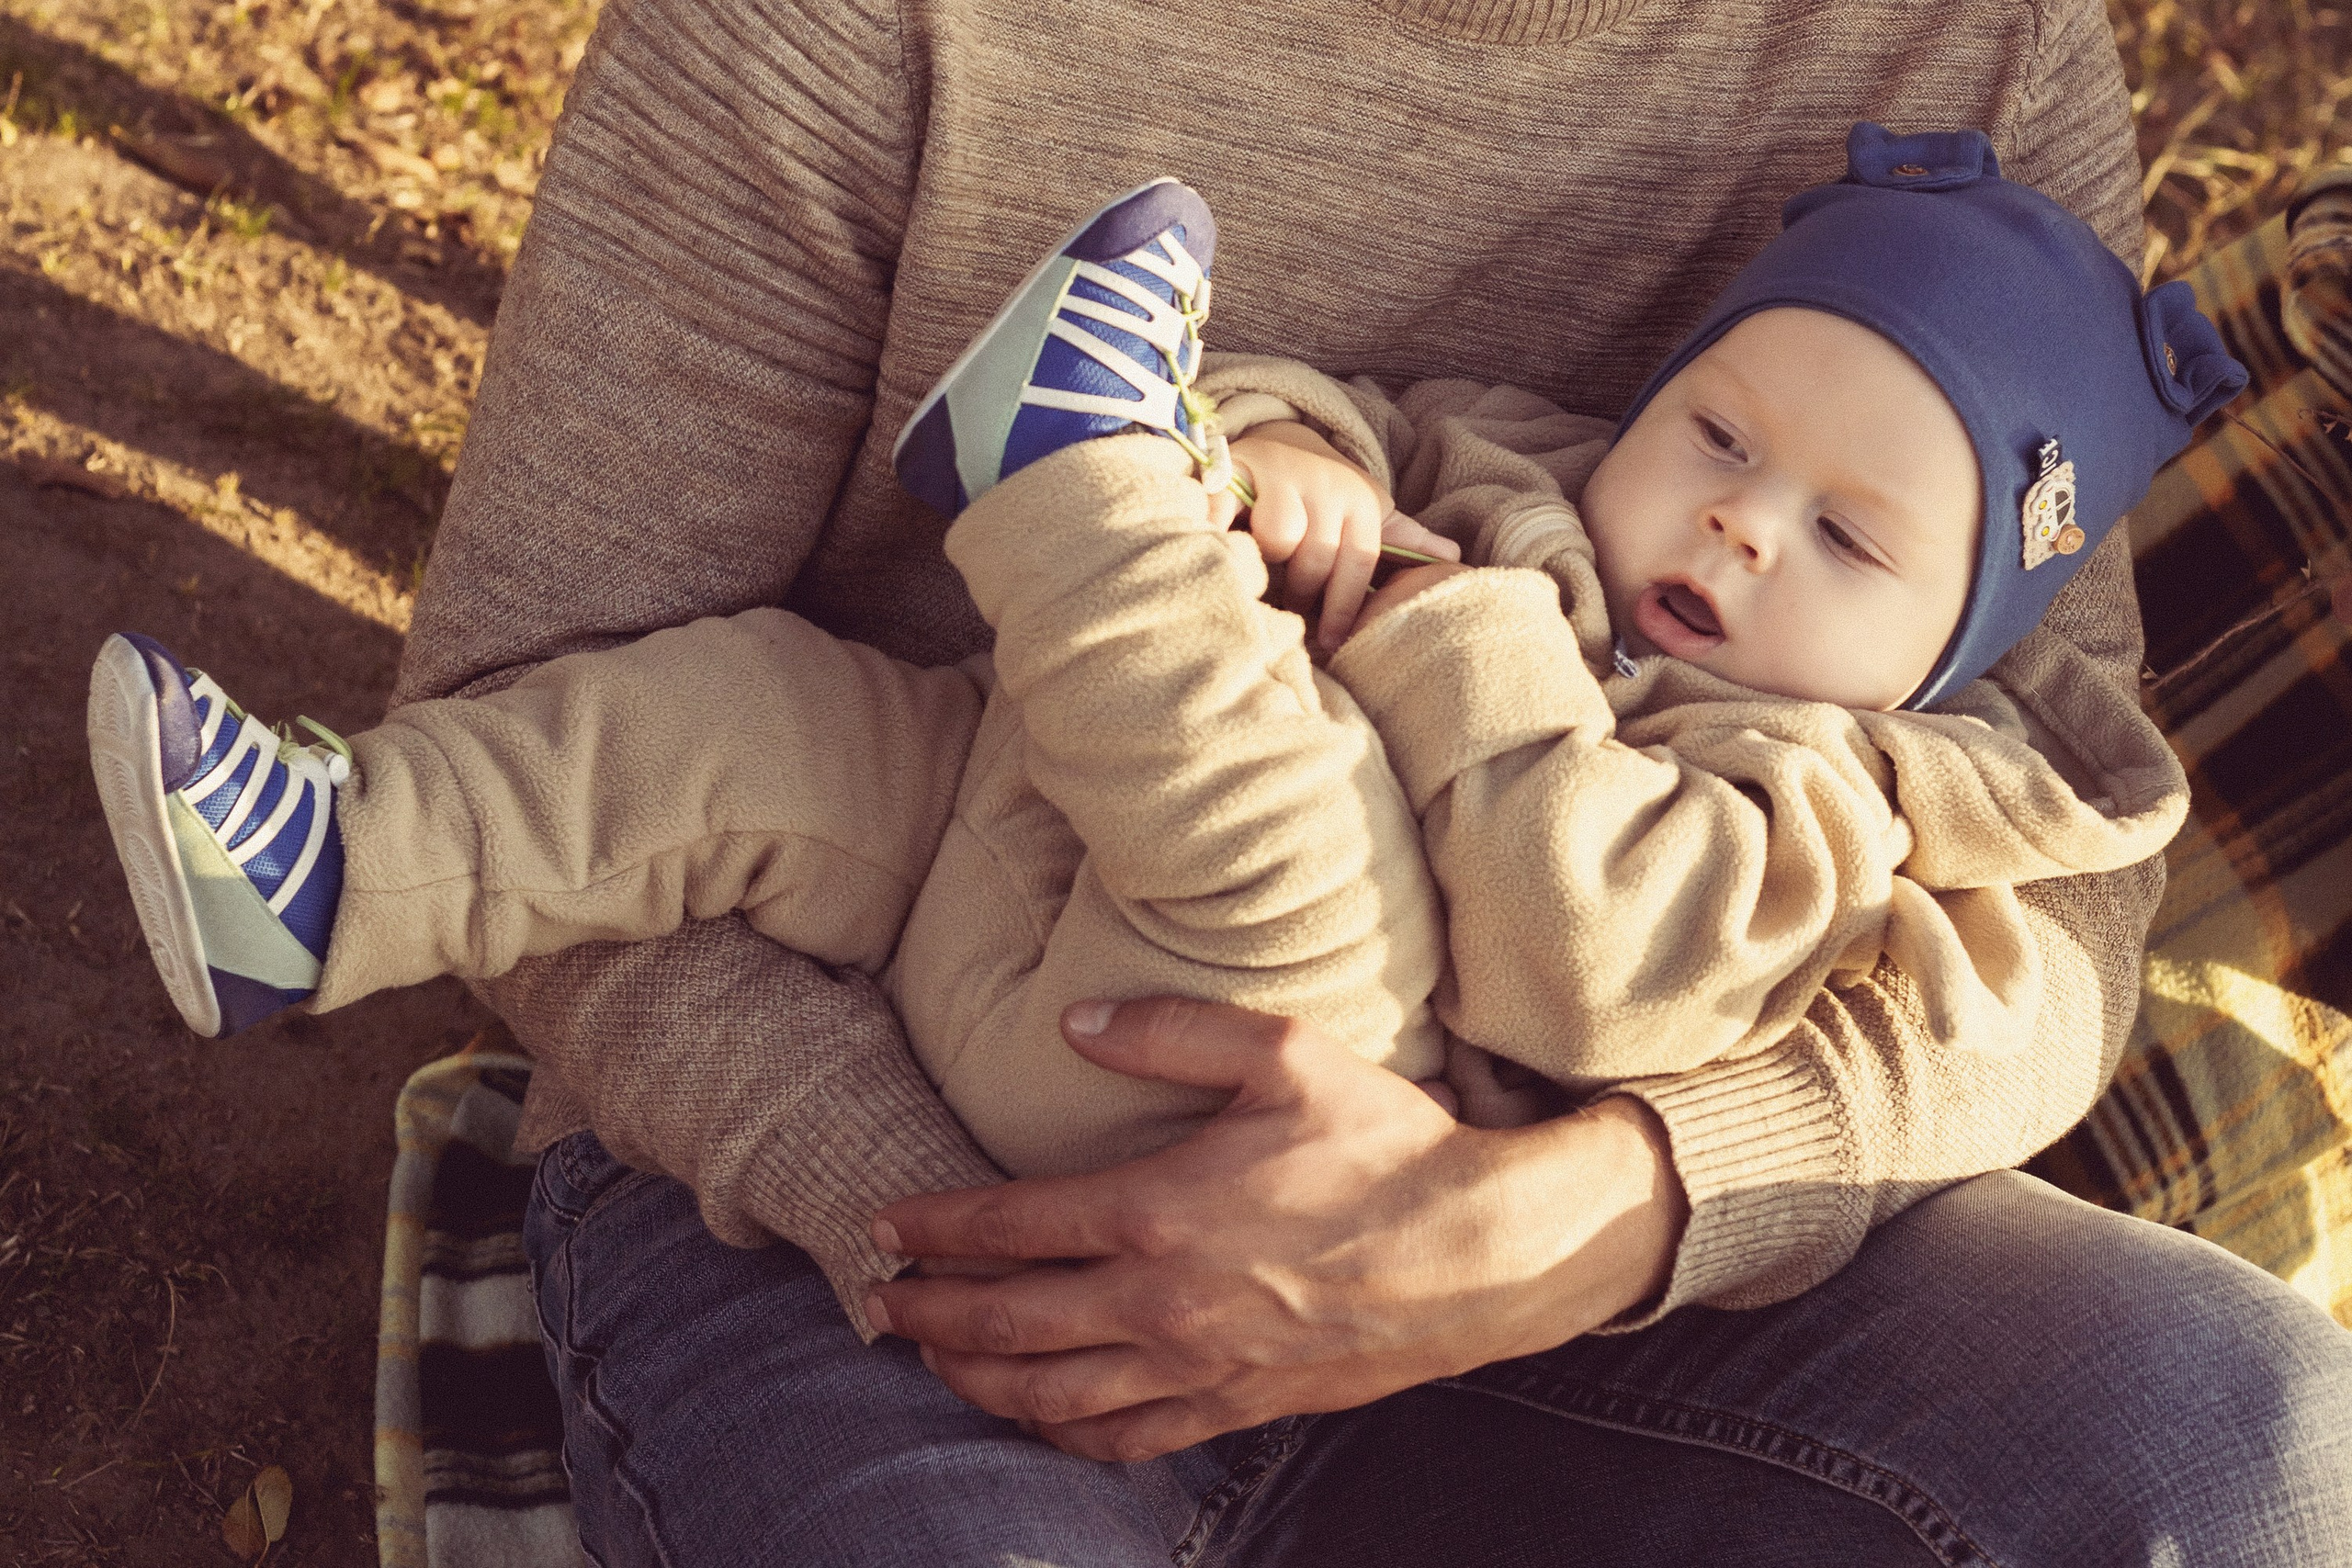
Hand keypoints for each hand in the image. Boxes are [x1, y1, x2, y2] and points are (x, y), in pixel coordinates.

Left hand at [866, 998, 1686, 1462]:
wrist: (1484, 1254)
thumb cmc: (1386, 1146)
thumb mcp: (1284, 1054)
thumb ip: (1170, 1030)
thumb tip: (1074, 1021)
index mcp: (1156, 1211)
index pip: (1005, 1225)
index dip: (931, 1227)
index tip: (882, 1226)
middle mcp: (1157, 1302)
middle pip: (1002, 1323)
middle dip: (925, 1312)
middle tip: (875, 1302)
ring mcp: (1194, 1366)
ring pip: (1047, 1393)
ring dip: (973, 1379)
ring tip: (930, 1359)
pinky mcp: (1234, 1406)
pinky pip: (1122, 1438)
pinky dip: (1060, 1433)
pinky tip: (1036, 1417)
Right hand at [1206, 421, 1458, 648]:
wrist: (1280, 441)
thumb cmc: (1325, 495)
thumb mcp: (1366, 512)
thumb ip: (1402, 540)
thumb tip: (1454, 557)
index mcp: (1360, 502)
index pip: (1358, 562)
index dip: (1345, 608)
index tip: (1331, 641)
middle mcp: (1325, 483)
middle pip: (1316, 556)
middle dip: (1302, 594)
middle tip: (1290, 614)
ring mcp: (1281, 473)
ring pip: (1279, 537)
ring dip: (1266, 566)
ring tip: (1258, 582)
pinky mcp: (1238, 467)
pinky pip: (1229, 511)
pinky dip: (1218, 533)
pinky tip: (1218, 553)